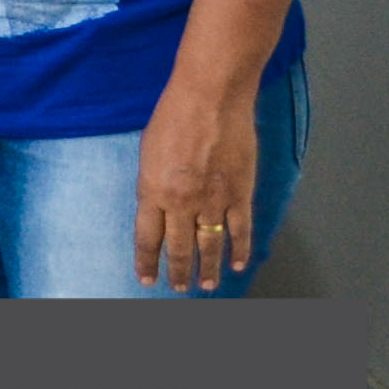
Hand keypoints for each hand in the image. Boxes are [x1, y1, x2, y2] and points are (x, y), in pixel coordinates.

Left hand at [134, 71, 263, 289]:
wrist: (210, 99)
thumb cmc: (173, 117)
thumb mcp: (148, 152)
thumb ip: (153, 183)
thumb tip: (158, 205)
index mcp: (153, 191)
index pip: (147, 238)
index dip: (147, 261)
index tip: (147, 280)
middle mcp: (181, 203)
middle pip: (179, 247)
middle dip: (178, 271)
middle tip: (179, 288)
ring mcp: (213, 201)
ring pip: (210, 245)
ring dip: (207, 268)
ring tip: (205, 285)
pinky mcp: (240, 194)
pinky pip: (241, 230)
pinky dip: (240, 250)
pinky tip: (237, 265)